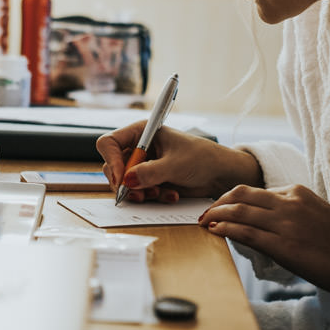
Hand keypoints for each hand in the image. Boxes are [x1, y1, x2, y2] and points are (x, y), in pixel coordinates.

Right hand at [96, 122, 262, 202]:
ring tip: (160, 193)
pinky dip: (151, 197)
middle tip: (140, 193)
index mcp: (142, 132)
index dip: (112, 161)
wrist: (219, 174)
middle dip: (125, 182)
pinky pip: (138, 192)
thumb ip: (150, 173)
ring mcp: (143, 165)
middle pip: (113, 166)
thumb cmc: (202, 158)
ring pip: (124, 182)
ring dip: (140, 192)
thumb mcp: (175, 164)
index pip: (109, 143)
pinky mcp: (149, 181)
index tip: (121, 179)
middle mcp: (139, 147)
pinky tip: (170, 194)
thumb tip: (127, 181)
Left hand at [198, 184, 329, 298]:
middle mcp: (290, 202)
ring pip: (239, 211)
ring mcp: (286, 223)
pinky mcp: (284, 246)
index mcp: (298, 192)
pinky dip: (226, 229)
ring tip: (204, 222)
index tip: (222, 207)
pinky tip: (216, 232)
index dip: (233, 199)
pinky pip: (246, 232)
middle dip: (218, 202)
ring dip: (216, 215)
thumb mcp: (316, 215)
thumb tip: (264, 219)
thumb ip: (291, 212)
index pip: (255, 190)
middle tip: (206, 212)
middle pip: (241, 194)